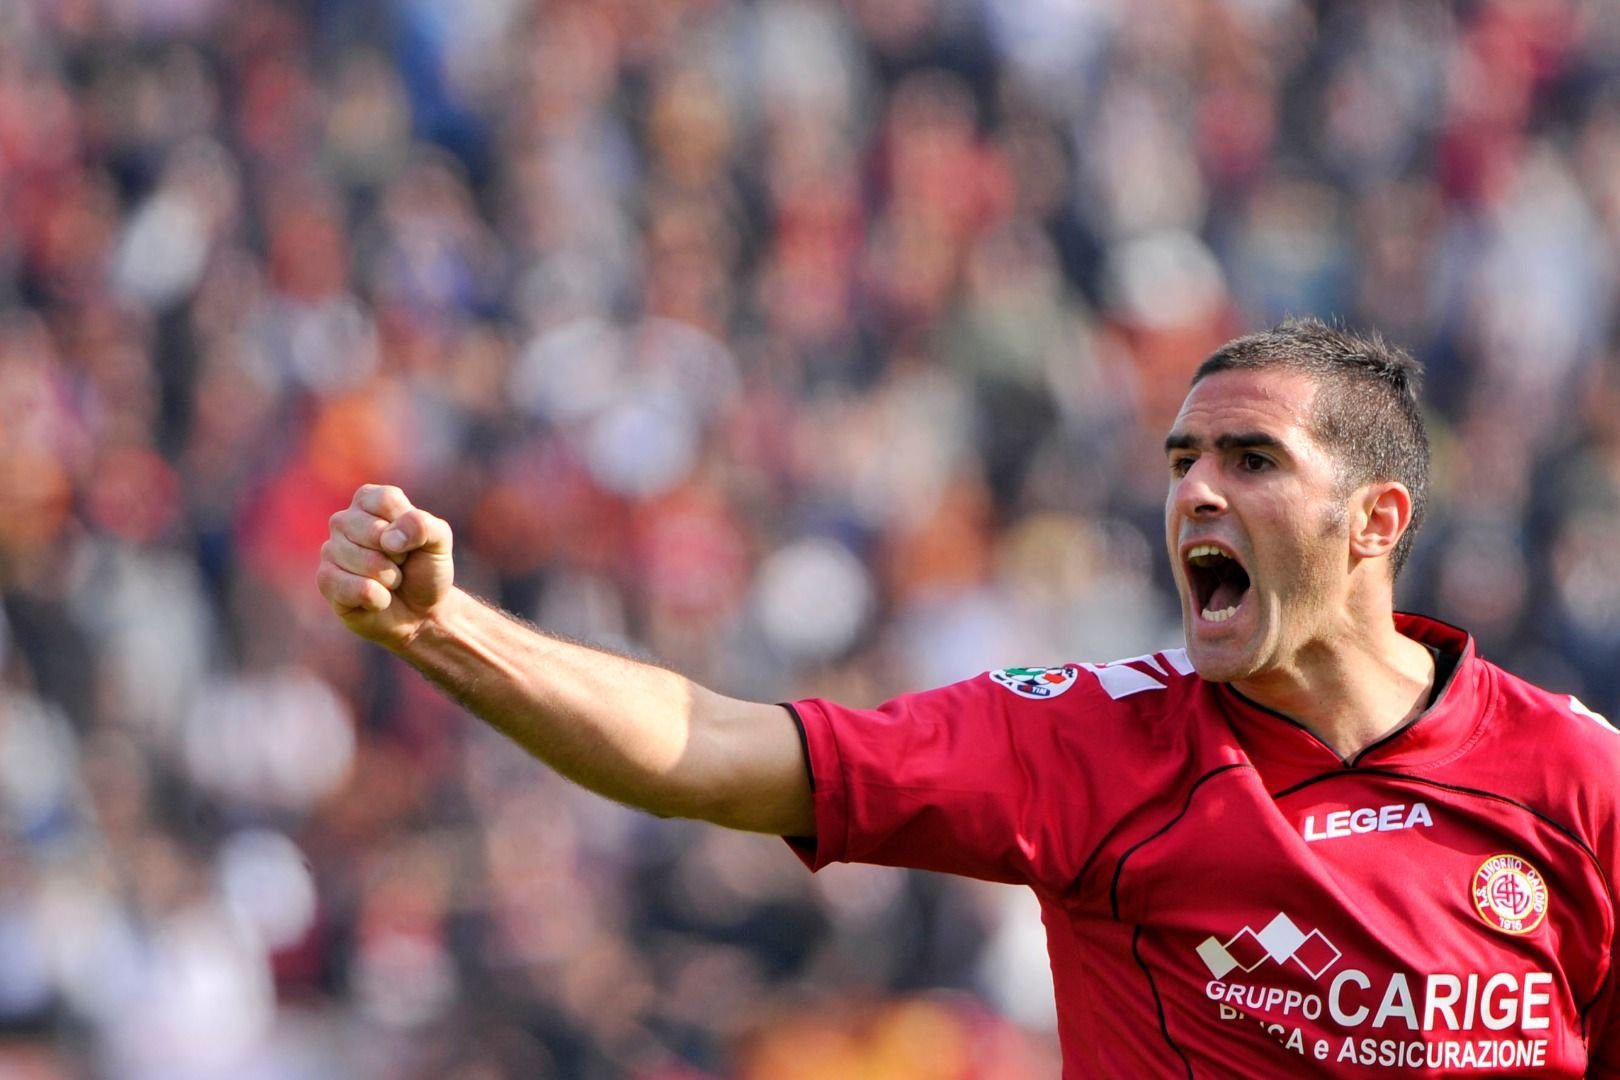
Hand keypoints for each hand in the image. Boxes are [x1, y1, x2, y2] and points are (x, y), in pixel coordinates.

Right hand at [317, 484, 455, 648]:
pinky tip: (377, 599)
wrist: (420, 611)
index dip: (409, 527)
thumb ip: (424, 525)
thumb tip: (390, 538)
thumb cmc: (425, 568)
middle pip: (374, 532)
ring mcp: (330, 551)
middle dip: (399, 556)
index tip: (411, 541)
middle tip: (400, 563)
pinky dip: (378, 599)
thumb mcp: (439, 541)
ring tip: (389, 580)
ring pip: (366, 562)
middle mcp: (343, 520)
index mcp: (369, 500)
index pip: (387, 501)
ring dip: (390, 578)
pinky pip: (357, 589)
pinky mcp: (326, 581)